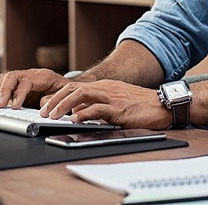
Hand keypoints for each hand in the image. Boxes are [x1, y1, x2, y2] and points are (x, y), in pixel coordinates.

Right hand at [0, 68, 70, 108]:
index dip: (19, 93)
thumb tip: (42, 105)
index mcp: (44, 76)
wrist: (69, 87)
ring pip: (6, 77)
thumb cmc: (66, 92)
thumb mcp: (64, 96)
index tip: (14, 106)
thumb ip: (53, 100)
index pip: (27, 81)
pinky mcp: (19, 82)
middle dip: (4, 91)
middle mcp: (32, 73)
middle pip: (13, 76)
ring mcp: (25, 76)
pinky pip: (4, 81)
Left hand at [40, 79, 170, 129]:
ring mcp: (112, 97)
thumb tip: (78, 114)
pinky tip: (75, 120)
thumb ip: (98, 106)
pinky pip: (98, 108)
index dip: (58, 96)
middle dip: (55, 100)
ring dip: (64, 105)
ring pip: (81, 95)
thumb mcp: (117, 102)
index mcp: (104, 87)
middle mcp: (106, 88)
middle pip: (74, 89)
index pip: (75, 87)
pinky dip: (84, 113)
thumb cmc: (142, 105)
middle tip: (43, 112)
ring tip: (52, 115)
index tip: (45, 106)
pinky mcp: (119, 109)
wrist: (163, 104)